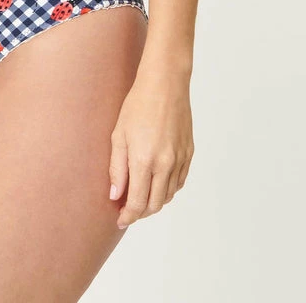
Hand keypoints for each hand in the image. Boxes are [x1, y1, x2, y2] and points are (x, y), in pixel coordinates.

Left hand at [108, 72, 194, 228]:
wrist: (165, 84)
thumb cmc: (138, 105)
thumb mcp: (118, 135)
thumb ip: (117, 169)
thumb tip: (116, 196)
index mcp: (145, 160)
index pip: (137, 202)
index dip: (128, 216)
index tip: (120, 219)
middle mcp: (165, 164)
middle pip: (154, 205)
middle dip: (140, 212)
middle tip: (128, 210)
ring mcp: (180, 160)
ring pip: (168, 195)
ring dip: (154, 202)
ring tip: (140, 195)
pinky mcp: (189, 153)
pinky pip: (179, 182)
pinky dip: (168, 189)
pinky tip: (157, 182)